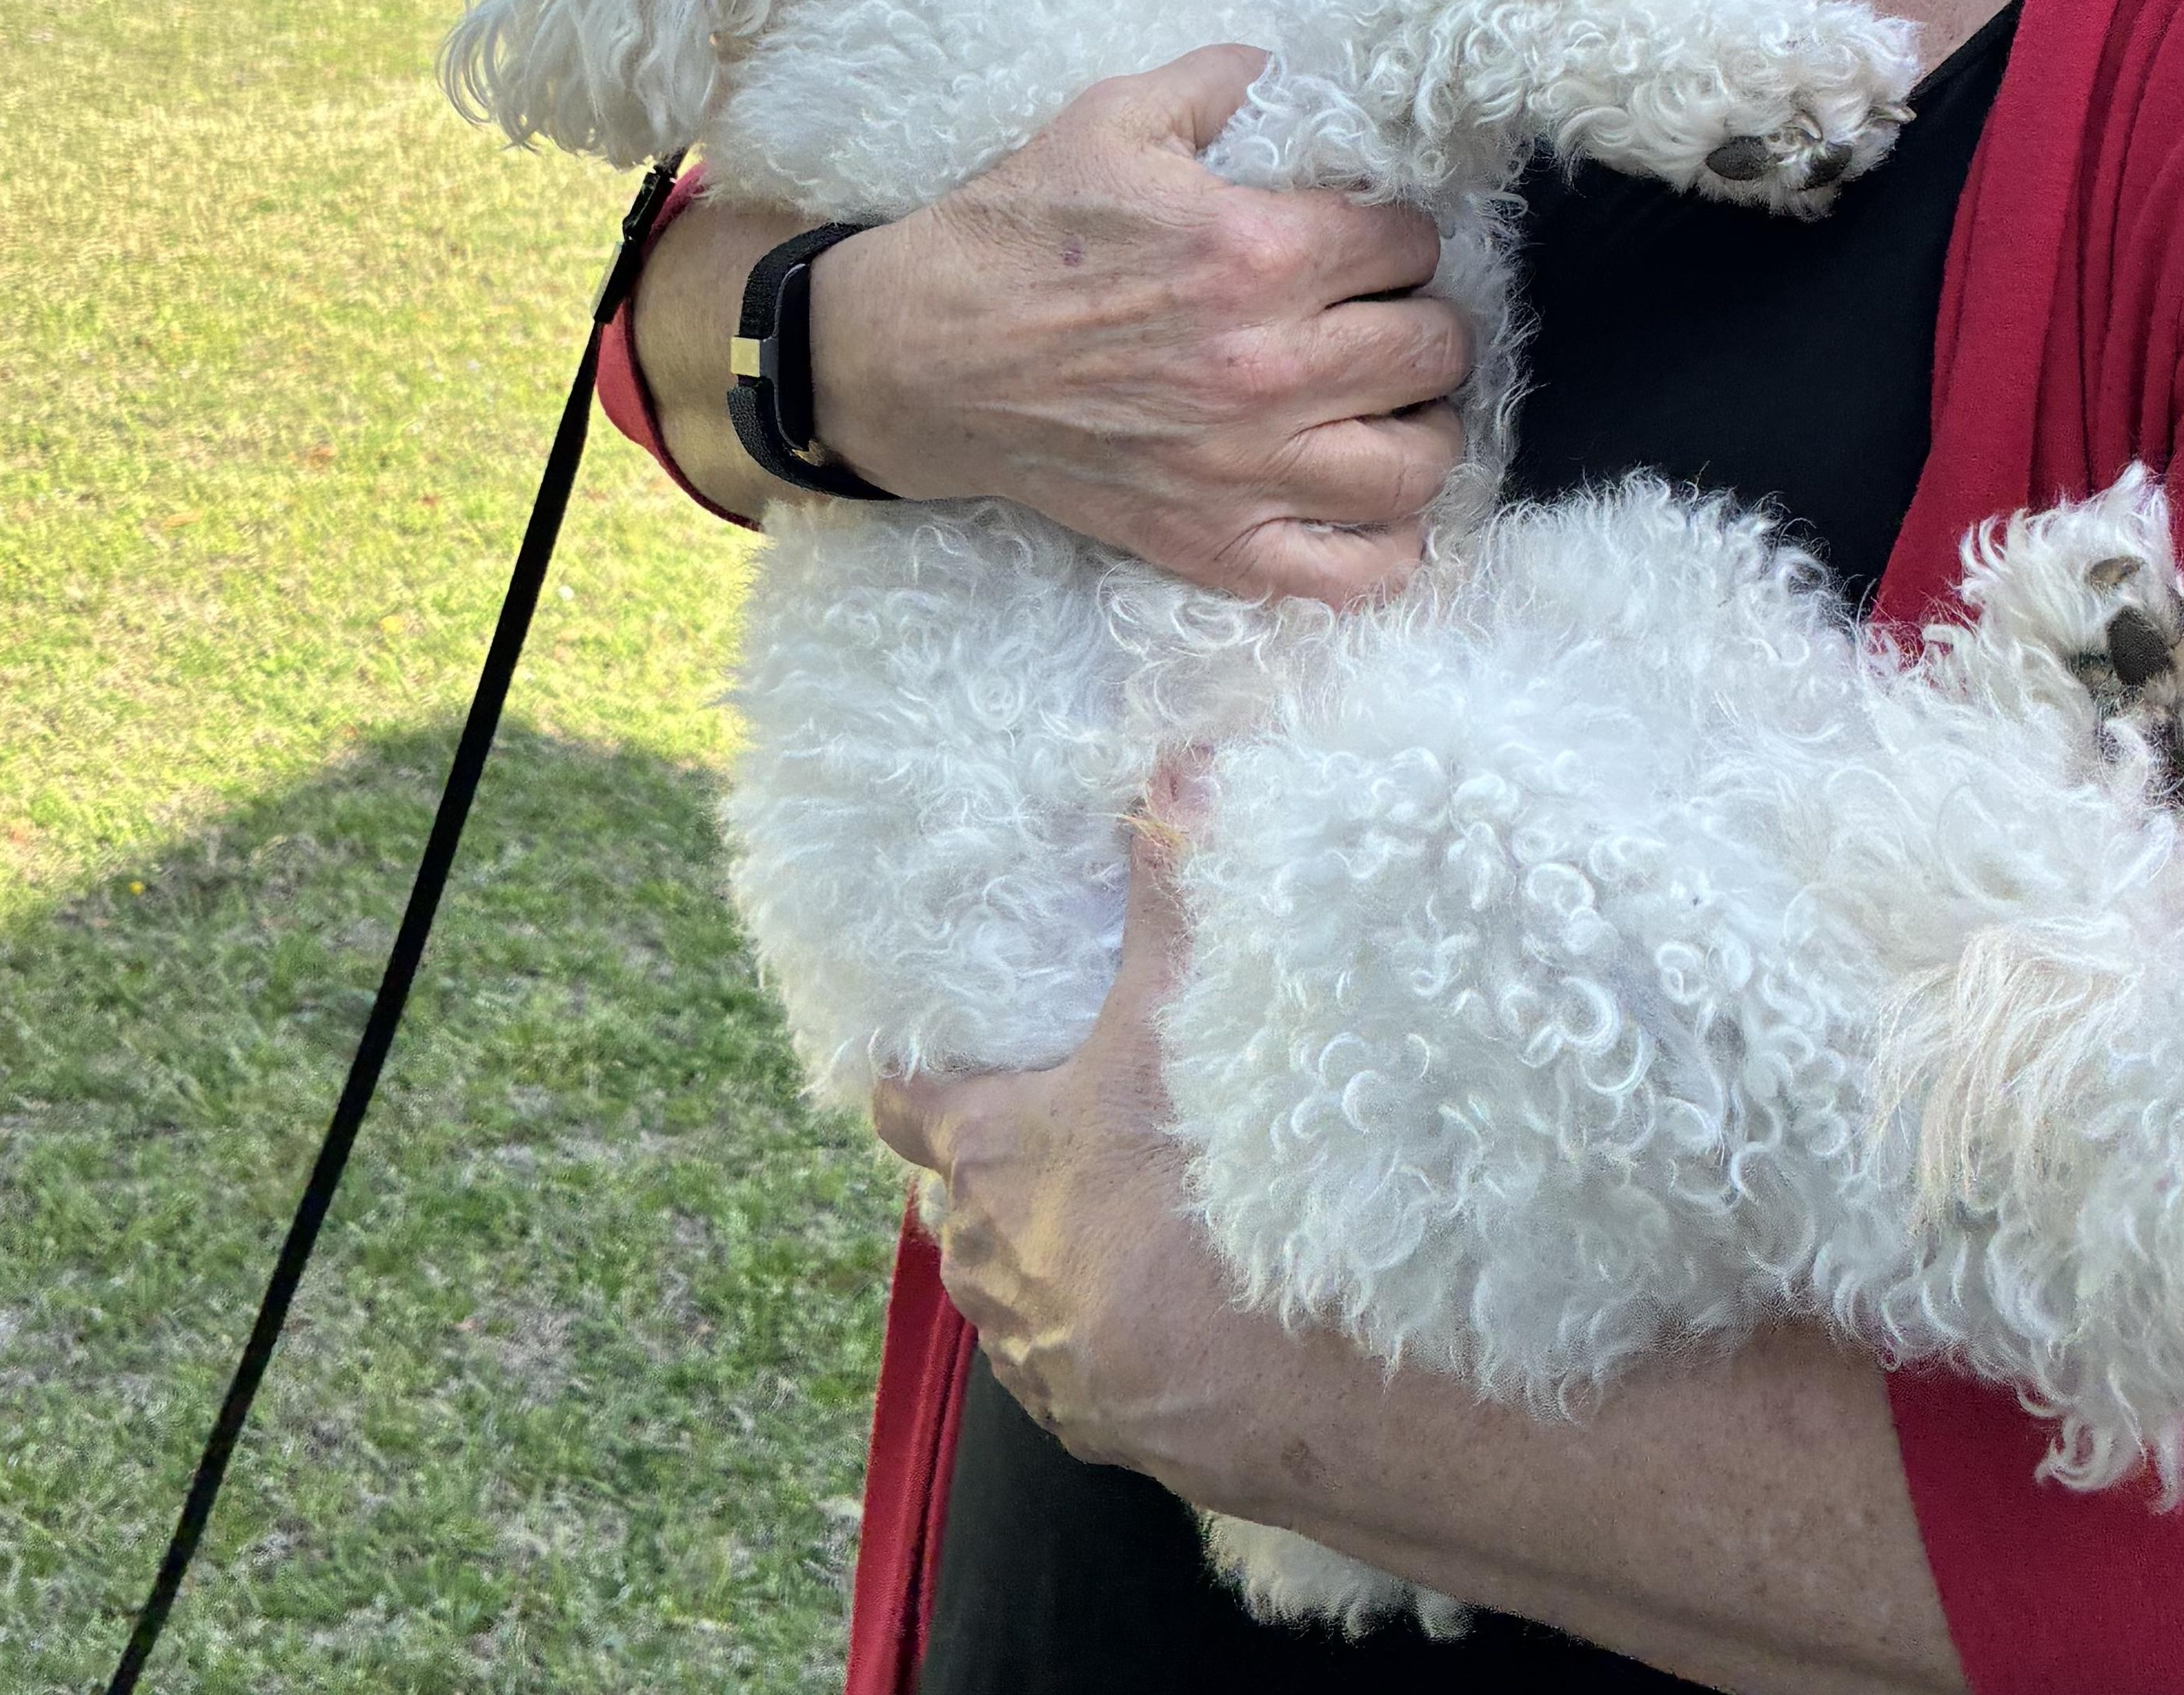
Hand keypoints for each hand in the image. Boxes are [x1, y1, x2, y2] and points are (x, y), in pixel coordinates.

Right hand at [811, 46, 1471, 606]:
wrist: (916, 357)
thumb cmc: (1013, 233)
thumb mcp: (1114, 116)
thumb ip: (1226, 81)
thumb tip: (1301, 65)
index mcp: (1254, 253)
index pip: (1413, 244)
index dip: (1401, 233)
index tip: (1369, 239)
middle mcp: (1266, 369)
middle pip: (1435, 349)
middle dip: (1424, 318)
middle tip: (1385, 312)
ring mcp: (1245, 470)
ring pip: (1419, 462)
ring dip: (1425, 422)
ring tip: (1391, 399)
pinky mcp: (1214, 544)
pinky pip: (1355, 573)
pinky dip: (1386, 542)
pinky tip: (1372, 499)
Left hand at [871, 774, 1293, 1492]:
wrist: (1281, 1385)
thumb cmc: (1205, 1199)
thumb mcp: (1180, 1025)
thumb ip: (1171, 892)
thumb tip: (1175, 766)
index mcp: (990, 1158)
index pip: (903, 1103)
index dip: (907, 1072)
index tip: (910, 1052)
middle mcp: (987, 1257)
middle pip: (955, 1198)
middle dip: (985, 1163)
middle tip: (1040, 1114)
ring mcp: (1033, 1350)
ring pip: (1003, 1283)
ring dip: (1037, 1247)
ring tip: (1098, 1208)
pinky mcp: (1085, 1417)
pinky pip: (1061, 1358)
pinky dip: (1089, 1324)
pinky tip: (1150, 1299)